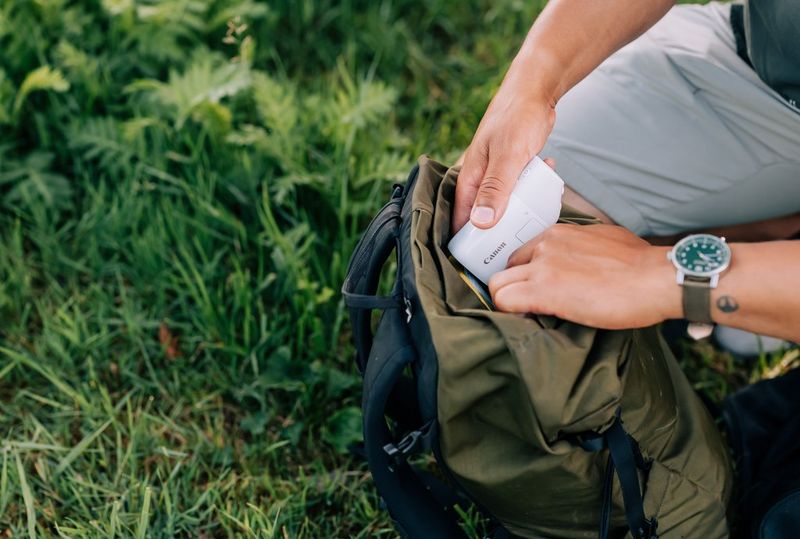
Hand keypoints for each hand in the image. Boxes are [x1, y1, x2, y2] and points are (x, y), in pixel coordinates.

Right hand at [452, 84, 555, 232]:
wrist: (535, 89)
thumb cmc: (518, 117)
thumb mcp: (508, 157)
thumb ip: (495, 190)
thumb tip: (480, 223)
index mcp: (469, 178)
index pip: (459, 219)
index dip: (467, 243)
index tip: (481, 263)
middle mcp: (479, 179)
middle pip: (482, 217)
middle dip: (497, 232)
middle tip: (515, 246)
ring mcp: (496, 174)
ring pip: (503, 205)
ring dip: (518, 212)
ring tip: (535, 220)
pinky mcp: (512, 169)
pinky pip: (519, 190)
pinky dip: (531, 191)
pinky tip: (546, 188)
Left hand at [488, 224, 681, 328]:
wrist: (656, 278)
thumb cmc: (642, 264)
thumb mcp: (605, 240)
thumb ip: (582, 247)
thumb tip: (581, 262)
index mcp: (559, 233)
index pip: (523, 251)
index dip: (525, 273)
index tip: (535, 288)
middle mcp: (546, 245)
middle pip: (506, 266)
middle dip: (513, 286)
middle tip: (528, 306)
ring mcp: (543, 266)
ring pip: (498, 284)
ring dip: (508, 301)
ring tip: (527, 316)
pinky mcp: (544, 290)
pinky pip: (504, 301)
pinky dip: (509, 314)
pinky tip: (527, 321)